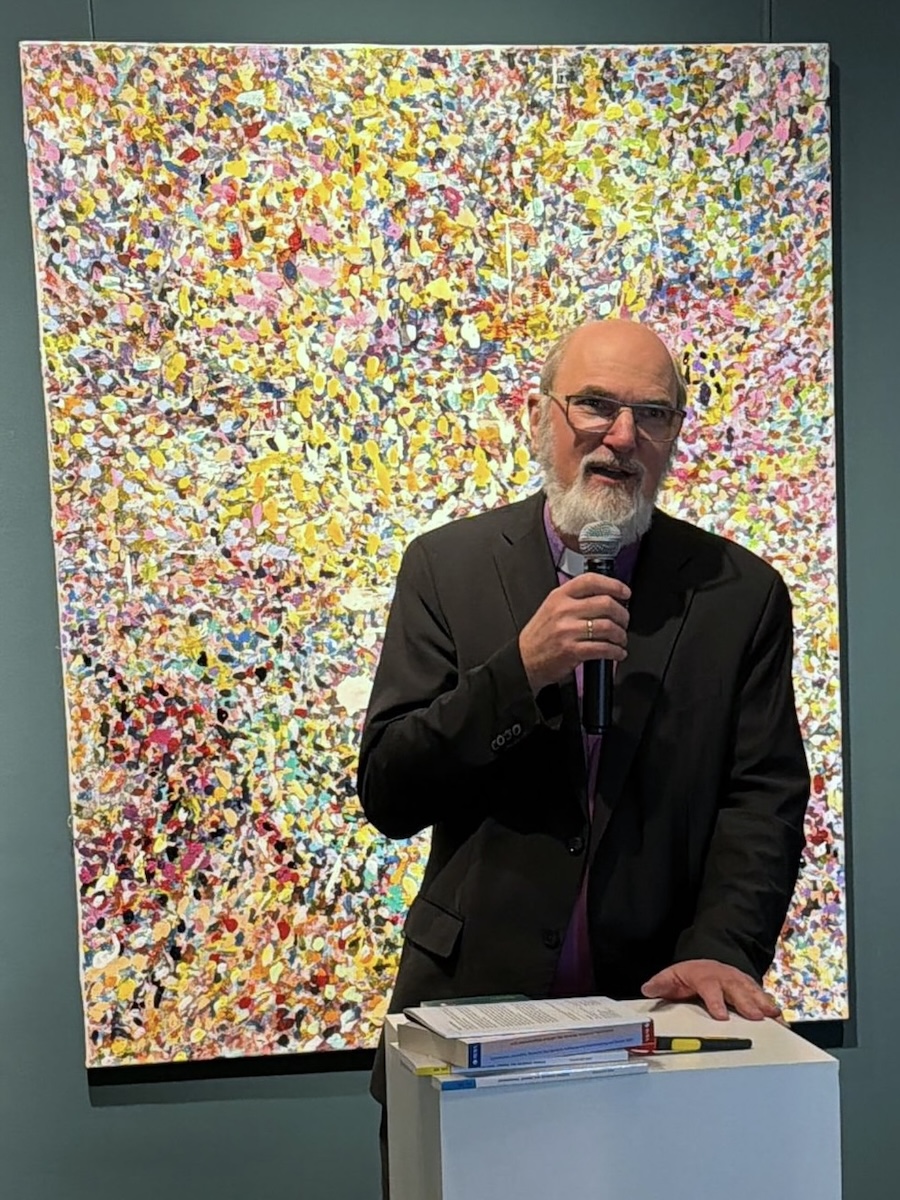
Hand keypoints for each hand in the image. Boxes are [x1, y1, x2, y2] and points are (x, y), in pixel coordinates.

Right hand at [519, 574, 631, 692]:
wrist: (524, 660)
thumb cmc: (540, 635)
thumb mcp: (551, 608)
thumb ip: (574, 599)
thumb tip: (605, 597)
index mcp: (559, 596)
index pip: (590, 581)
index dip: (613, 585)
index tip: (625, 592)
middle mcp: (564, 610)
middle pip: (606, 603)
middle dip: (622, 614)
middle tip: (624, 621)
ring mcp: (567, 631)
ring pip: (608, 627)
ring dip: (621, 635)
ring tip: (621, 639)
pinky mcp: (572, 651)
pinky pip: (603, 648)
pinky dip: (616, 651)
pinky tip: (617, 653)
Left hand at [641, 959, 780, 1021]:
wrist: (708, 962)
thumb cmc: (690, 975)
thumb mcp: (672, 977)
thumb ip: (661, 984)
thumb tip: (647, 989)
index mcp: (705, 977)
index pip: (710, 989)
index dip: (715, 1002)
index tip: (721, 1016)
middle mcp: (725, 978)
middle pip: (736, 990)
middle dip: (746, 1003)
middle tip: (756, 1017)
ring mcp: (739, 982)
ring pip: (753, 991)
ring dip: (763, 1003)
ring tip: (773, 1016)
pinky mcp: (750, 988)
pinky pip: (762, 996)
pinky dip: (771, 1006)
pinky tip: (780, 1018)